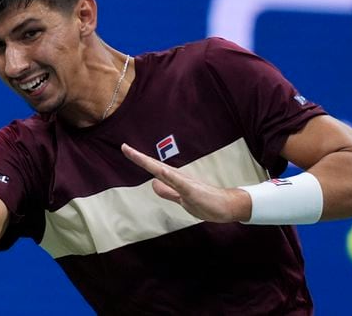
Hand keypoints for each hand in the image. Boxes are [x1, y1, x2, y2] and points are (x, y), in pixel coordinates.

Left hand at [121, 143, 250, 222]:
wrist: (228, 206)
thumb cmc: (207, 202)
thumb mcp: (182, 198)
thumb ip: (168, 191)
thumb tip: (153, 184)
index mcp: (174, 180)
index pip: (153, 168)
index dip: (139, 159)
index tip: (126, 149)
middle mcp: (178, 178)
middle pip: (154, 166)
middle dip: (138, 157)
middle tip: (124, 147)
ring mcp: (185, 183)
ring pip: (163, 171)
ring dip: (149, 163)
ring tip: (135, 154)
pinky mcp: (192, 191)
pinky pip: (178, 182)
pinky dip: (168, 176)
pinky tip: (159, 170)